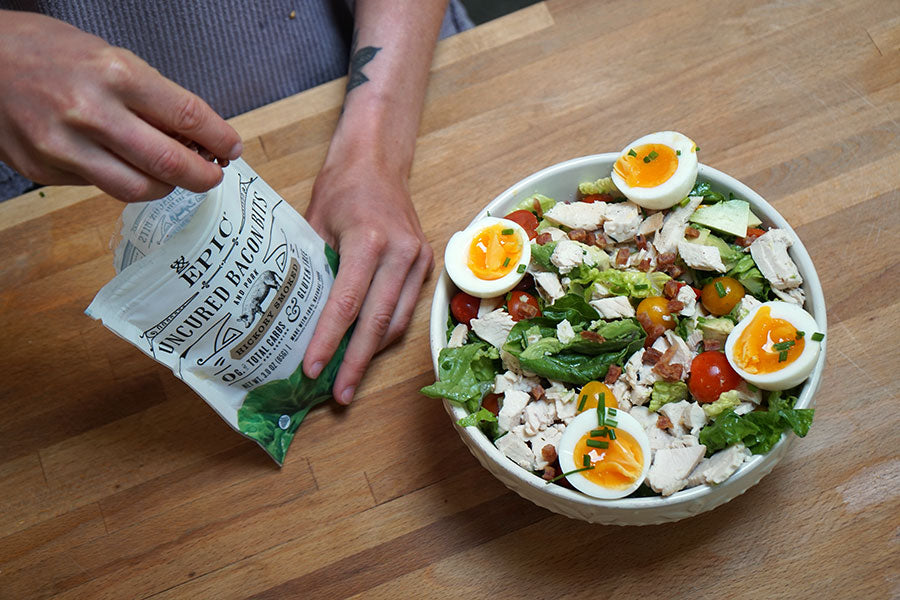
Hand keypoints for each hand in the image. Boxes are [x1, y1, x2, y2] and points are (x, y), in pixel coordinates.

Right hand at [0, 11, 241, 201]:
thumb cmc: (45, 51)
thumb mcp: (108, 56)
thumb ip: (152, 97)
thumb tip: (195, 135)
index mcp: (115, 74)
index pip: (189, 117)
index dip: (220, 138)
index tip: (230, 147)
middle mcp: (91, 113)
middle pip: (170, 164)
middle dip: (203, 175)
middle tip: (212, 174)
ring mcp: (64, 146)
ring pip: (138, 188)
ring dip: (167, 187)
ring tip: (173, 176)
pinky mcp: (44, 169)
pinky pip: (101, 188)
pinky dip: (124, 180)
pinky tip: (127, 166)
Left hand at [302, 153, 433, 403]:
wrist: (378, 161)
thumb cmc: (341, 188)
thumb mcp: (314, 224)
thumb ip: (312, 269)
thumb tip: (296, 318)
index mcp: (370, 241)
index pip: (347, 304)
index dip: (329, 340)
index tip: (313, 369)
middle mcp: (400, 253)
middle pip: (379, 321)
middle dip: (357, 362)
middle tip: (338, 395)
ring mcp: (418, 260)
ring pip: (398, 321)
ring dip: (374, 353)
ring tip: (350, 379)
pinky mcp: (425, 265)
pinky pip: (406, 308)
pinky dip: (386, 331)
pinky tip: (367, 348)